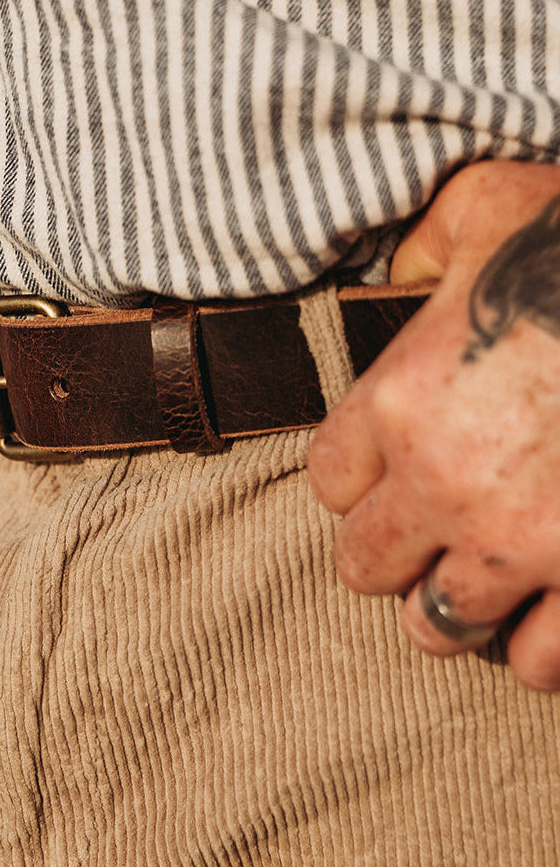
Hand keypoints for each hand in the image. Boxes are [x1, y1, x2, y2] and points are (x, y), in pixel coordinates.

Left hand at [308, 160, 559, 690]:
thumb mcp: (489, 207)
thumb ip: (428, 244)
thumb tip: (399, 270)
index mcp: (402, 401)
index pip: (329, 481)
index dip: (355, 483)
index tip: (382, 478)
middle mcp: (445, 482)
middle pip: (365, 564)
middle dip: (390, 554)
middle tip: (424, 539)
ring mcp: (520, 541)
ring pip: (438, 623)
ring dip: (454, 608)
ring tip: (479, 585)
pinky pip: (537, 660)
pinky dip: (534, 650)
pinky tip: (544, 621)